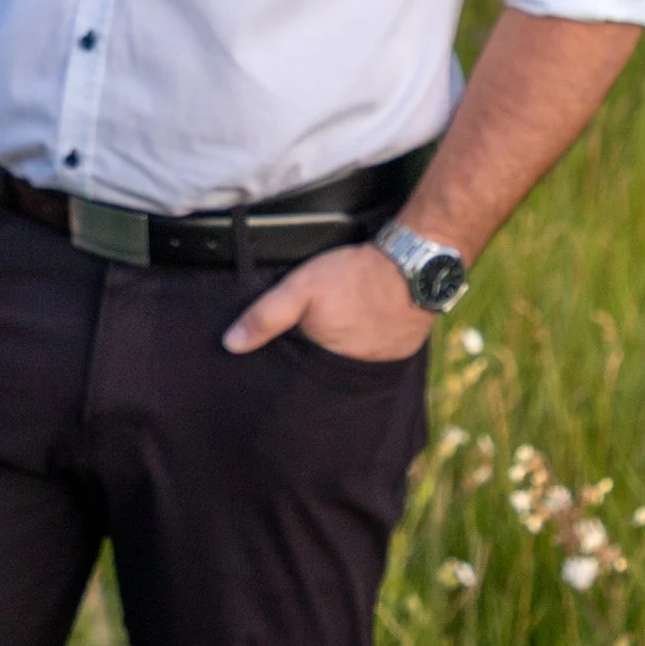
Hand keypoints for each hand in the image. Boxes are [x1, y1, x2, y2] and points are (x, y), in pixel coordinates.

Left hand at [222, 237, 437, 363]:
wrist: (414, 266)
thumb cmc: (354, 276)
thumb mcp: (301, 288)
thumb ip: (265, 316)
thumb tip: (229, 345)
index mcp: (324, 361)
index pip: (297, 379)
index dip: (287, 372)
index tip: (276, 369)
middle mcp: (352, 373)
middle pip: (323, 377)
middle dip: (312, 369)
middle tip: (306, 350)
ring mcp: (379, 366)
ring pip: (349, 367)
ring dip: (341, 358)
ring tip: (334, 340)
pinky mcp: (400, 353)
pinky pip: (375, 358)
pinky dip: (366, 349)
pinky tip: (361, 331)